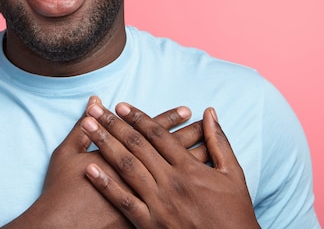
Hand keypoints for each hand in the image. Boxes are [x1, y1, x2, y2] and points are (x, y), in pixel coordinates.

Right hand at [2, 97, 202, 228]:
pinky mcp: (145, 218)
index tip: (186, 110)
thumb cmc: (62, 191)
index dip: (169, 120)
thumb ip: (82, 129)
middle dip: (188, 134)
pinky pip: (173, 199)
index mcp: (121, 157)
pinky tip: (198, 179)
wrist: (61, 227)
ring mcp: (145, 199)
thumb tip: (94, 102)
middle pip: (170, 151)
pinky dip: (187, 188)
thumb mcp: (66, 155)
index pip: (151, 134)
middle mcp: (138, 176)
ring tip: (207, 144)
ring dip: (193, 157)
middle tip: (202, 121)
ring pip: (177, 175)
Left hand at [81, 103, 260, 228]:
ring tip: (88, 127)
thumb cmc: (235, 213)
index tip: (121, 105)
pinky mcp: (150, 224)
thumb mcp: (233, 175)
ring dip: (105, 144)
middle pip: (137, 146)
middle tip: (95, 109)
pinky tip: (89, 169)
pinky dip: (105, 184)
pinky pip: (124, 201)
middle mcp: (171, 182)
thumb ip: (219, 142)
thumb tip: (210, 112)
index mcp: (190, 168)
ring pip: (127, 167)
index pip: (158, 135)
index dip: (138, 118)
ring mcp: (159, 203)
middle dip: (114, 124)